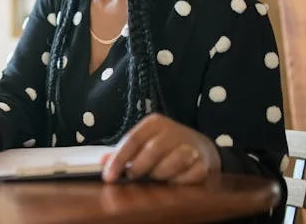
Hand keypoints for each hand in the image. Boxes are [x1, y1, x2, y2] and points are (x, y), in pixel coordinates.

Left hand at [102, 113, 220, 183]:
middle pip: (150, 152)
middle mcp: (173, 131)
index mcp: (155, 123)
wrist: (202, 148)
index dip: (118, 160)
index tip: (108, 177)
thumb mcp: (145, 142)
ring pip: (168, 166)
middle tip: (132, 177)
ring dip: (158, 175)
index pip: (132, 140)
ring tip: (156, 176)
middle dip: (138, 169)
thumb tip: (102, 161)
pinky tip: (173, 180)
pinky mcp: (203, 163)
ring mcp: (190, 146)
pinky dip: (176, 182)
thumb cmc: (165, 146)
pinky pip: (185, 178)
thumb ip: (124, 151)